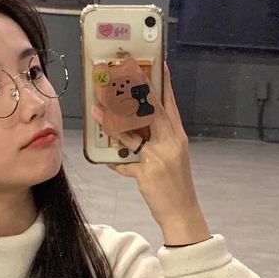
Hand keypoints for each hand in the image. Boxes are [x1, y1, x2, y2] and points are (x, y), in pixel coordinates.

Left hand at [90, 63, 207, 238]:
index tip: (160, 65)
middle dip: (134, 93)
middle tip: (120, 76)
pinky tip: (106, 159)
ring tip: (97, 110)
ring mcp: (158, 157)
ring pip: (131, 133)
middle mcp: (170, 143)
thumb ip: (159, 140)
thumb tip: (139, 127)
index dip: (165, 85)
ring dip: (111, 121)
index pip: (170, 106)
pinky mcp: (146, 173)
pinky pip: (124, 163)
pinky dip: (115, 161)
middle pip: (150, 112)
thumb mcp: (174, 158)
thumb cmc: (176, 185)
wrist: (182, 212)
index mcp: (178, 137)